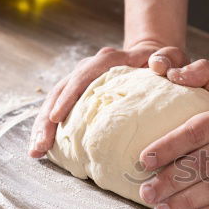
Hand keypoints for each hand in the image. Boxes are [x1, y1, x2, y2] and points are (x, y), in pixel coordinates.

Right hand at [28, 43, 188, 157]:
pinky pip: (60, 111)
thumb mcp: (172, 56)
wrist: (154, 60)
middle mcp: (89, 69)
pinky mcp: (79, 97)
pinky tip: (44, 150)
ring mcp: (81, 82)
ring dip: (43, 126)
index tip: (58, 117)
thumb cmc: (164, 62)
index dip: (70, 95)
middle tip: (39, 146)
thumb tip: (157, 65)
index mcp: (108, 60)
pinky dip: (51, 128)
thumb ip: (169, 58)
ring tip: (35, 151)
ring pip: (54, 102)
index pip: (85, 74)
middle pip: (60, 91)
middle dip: (46, 119)